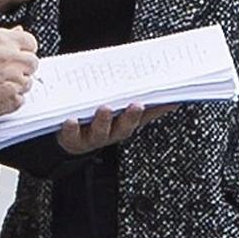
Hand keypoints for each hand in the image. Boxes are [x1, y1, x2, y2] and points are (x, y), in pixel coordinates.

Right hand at [0, 27, 38, 116]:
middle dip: (23, 66)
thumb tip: (17, 32)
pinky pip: (21, 99)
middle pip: (32, 63)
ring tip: (0, 83)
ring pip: (28, 82)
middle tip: (9, 69)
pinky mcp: (13, 100)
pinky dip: (12, 98)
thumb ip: (4, 36)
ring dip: (18, 83)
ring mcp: (16, 82)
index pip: (30, 42)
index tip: (19, 52)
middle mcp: (14, 61)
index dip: (24, 48)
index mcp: (7, 42)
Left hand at [56, 104, 178, 154]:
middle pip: (124, 127)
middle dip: (132, 116)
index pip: (144, 116)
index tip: (168, 99)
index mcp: (124, 124)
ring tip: (105, 109)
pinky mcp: (71, 139)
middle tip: (137, 105)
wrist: (68, 141)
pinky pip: (72, 135)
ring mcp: (92, 137)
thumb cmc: (96, 121)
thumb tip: (170, 96)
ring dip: (104, 121)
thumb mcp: (119, 112)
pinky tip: (71, 120)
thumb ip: (142, 105)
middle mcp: (111, 133)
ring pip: (100, 132)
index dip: (157, 110)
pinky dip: (72, 128)